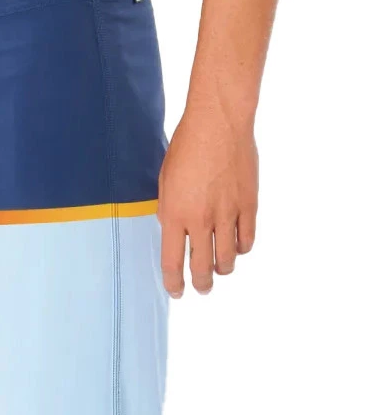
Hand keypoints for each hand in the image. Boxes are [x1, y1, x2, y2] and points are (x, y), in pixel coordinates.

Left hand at [157, 101, 257, 296]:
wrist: (219, 123)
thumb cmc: (186, 147)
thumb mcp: (165, 181)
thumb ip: (169, 210)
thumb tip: (174, 232)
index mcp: (174, 214)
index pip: (172, 261)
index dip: (173, 282)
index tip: (175, 291)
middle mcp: (200, 220)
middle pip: (201, 267)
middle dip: (200, 284)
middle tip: (201, 289)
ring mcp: (227, 214)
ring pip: (227, 259)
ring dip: (222, 269)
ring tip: (219, 269)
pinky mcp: (249, 205)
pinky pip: (247, 240)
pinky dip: (241, 249)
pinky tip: (236, 247)